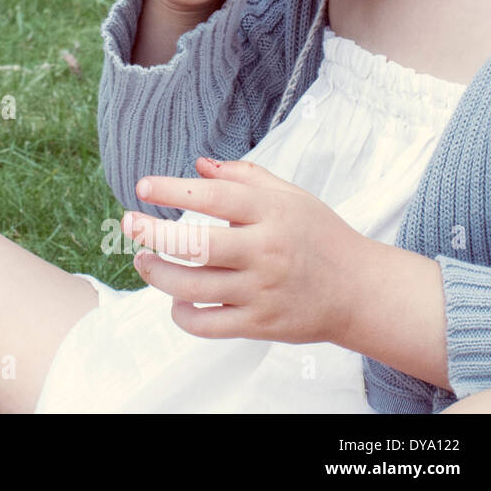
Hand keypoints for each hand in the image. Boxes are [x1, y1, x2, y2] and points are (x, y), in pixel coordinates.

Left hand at [120, 156, 369, 344]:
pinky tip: (176, 300)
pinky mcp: (260, 325)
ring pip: (192, 286)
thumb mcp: (290, 196)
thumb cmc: (319, 236)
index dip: (172, 189)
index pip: (213, 196)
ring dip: (157, 273)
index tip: (142, 186)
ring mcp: (262, 291)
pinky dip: (181, 314)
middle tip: (129, 224)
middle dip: (152, 233)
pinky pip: (207, 324)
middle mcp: (265, 251)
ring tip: (143, 260)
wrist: (362, 291)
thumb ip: (244, 177)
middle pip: (195, 244)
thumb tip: (198, 164)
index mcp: (272, 213)